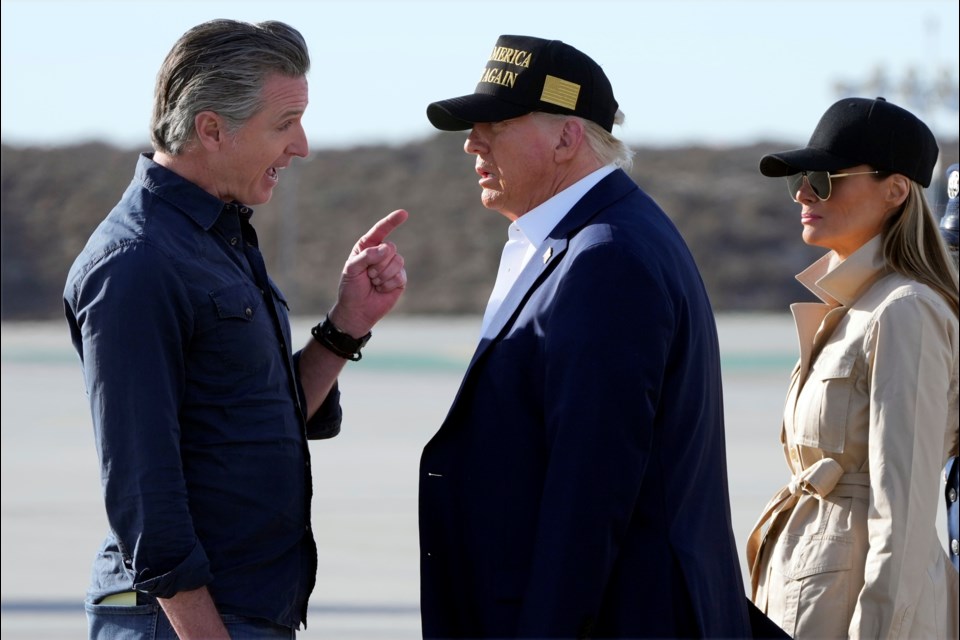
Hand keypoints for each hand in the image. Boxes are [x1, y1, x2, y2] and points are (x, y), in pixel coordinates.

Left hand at [329, 209, 408, 336]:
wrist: (357, 310)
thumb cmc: (351, 288)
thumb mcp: (351, 269)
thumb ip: (366, 256)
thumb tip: (386, 249)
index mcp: (368, 247)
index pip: (381, 230)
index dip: (392, 221)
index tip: (403, 213)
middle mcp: (381, 254)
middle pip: (390, 248)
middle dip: (378, 263)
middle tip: (368, 275)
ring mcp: (392, 266)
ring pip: (397, 261)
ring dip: (383, 275)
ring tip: (374, 283)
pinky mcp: (400, 279)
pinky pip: (400, 275)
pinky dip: (388, 284)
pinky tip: (381, 289)